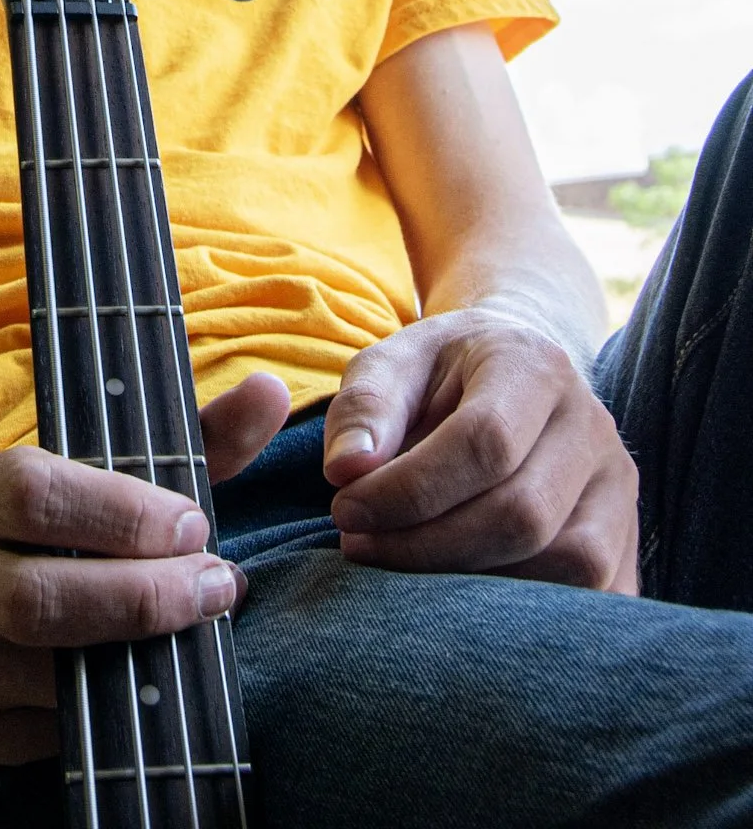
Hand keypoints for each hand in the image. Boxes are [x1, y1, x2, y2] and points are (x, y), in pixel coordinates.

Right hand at [0, 373, 287, 762]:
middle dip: (142, 598)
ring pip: (51, 678)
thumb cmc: (39, 524)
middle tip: (217, 586)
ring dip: (141, 661)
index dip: (119, 512)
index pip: (35, 497)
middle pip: (40, 600)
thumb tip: (271, 392)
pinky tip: (153, 684)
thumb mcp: (98, 470)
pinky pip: (55, 735)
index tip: (192, 523)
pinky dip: (117, 712)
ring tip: (199, 633)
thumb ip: (191, 436)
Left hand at [323, 311, 638, 593]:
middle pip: (523, 515)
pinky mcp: (627, 541)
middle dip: (428, 547)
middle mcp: (593, 426)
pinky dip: (523, 613)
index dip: (410, 490)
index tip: (346, 509)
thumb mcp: (394, 361)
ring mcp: (619, 488)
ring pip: (567, 568)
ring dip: (471, 586)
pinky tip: (458, 598)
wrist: (514, 371)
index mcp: (535, 366)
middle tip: (359, 545)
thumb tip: (347, 471)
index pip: (485, 442)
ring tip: (403, 570)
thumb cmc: (442, 373)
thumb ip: (365, 406)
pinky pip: (594, 600)